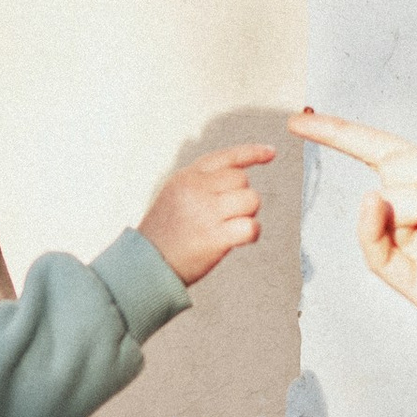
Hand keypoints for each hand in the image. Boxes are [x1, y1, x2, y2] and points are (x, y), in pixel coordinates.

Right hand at [140, 143, 275, 287]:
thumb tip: (240, 177)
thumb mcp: (174, 194)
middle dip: (241, 197)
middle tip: (226, 216)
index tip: (270, 153)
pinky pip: (251, 226)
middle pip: (243, 180)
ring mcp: (206, 213)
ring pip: (251, 200)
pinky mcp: (215, 237)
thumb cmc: (163, 234)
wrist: (145, 264)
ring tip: (228, 227)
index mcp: (186, 177)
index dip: (251, 153)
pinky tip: (240, 239)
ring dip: (247, 215)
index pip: (225, 157)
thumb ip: (201, 183)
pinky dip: (252, 233)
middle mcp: (196, 190)